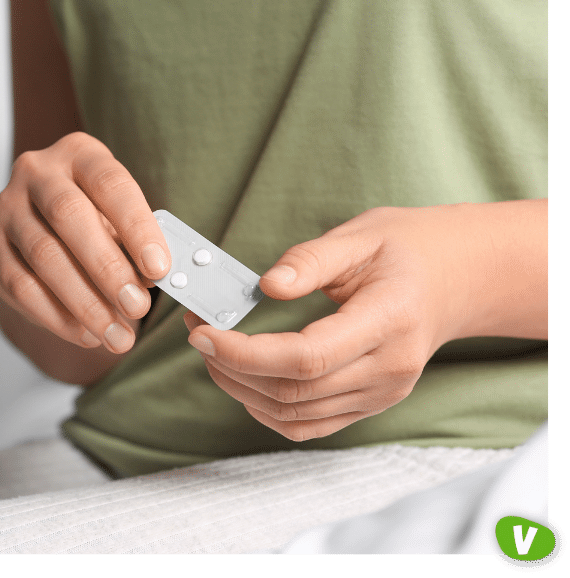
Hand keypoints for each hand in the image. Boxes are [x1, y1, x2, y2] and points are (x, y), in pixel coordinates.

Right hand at [0, 132, 170, 352]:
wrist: (47, 223)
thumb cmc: (98, 218)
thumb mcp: (122, 217)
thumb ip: (136, 242)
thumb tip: (152, 279)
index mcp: (79, 154)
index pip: (109, 183)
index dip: (137, 226)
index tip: (160, 269)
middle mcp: (36, 174)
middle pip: (68, 216)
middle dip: (107, 268)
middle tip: (136, 307)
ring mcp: (7, 211)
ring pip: (43, 256)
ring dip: (84, 302)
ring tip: (117, 334)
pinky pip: (20, 287)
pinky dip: (56, 317)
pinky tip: (86, 334)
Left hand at [184, 201, 547, 440]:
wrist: (459, 278)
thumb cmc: (408, 249)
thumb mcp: (361, 235)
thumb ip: (311, 260)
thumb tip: (267, 286)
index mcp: (389, 320)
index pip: (307, 357)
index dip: (245, 352)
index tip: (204, 332)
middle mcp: (390, 368)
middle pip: (295, 391)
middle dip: (233, 369)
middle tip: (200, 336)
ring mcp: (384, 392)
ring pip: (296, 415)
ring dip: (243, 391)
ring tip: (215, 354)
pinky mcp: (373, 403)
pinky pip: (310, 424)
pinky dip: (268, 409)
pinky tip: (244, 379)